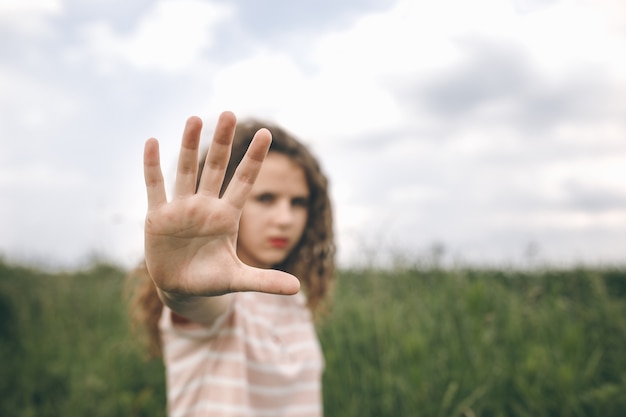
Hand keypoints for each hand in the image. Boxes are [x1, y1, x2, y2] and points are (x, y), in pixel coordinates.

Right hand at [143, 111, 300, 297]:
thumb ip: (265, 281)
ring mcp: (181, 208)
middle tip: (229, 114)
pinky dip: (152, 166)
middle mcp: (205, 206)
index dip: (254, 158)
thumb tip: (298, 289)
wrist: (181, 288)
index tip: (267, 134)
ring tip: (194, 118)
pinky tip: (152, 141)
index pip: (244, 181)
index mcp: (227, 216)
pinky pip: (156, 187)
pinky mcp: (158, 217)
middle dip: (222, 142)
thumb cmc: (212, 280)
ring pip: (186, 170)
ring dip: (188, 145)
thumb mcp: (237, 280)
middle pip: (216, 167)